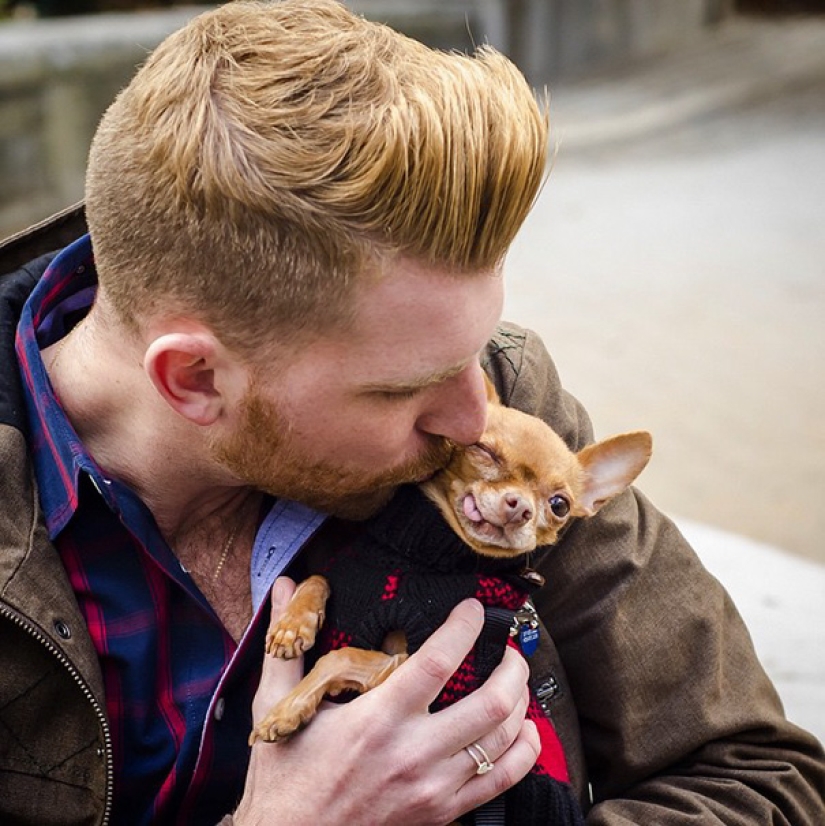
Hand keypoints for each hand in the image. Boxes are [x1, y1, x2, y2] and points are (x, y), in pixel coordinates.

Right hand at [234, 577, 539, 824]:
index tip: (473, 610)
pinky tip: (524, 730)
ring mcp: (433, 788)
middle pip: (489, 703)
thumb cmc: (282, 774)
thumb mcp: (277, 704)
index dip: (464, 628)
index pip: (438, 662)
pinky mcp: (442, 813)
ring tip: (516, 681)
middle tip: (509, 648)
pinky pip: (500, 781)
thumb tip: (286, 586)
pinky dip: (523, 752)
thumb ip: (287, 642)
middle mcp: (413, 754)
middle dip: (511, 667)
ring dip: (519, 703)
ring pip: (501, 740)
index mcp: (377, 720)